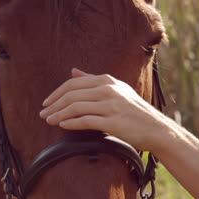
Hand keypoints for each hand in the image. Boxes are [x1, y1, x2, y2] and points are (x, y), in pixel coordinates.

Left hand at [39, 68, 169, 151]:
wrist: (155, 127)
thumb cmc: (133, 110)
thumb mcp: (116, 89)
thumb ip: (93, 80)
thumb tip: (73, 70)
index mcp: (107, 80)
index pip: (74, 83)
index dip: (57, 93)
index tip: (47, 103)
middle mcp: (108, 90)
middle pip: (72, 94)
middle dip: (54, 104)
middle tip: (43, 114)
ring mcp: (110, 105)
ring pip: (75, 107)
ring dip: (58, 115)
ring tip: (49, 121)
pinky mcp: (112, 121)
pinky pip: (85, 121)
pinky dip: (70, 123)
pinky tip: (63, 126)